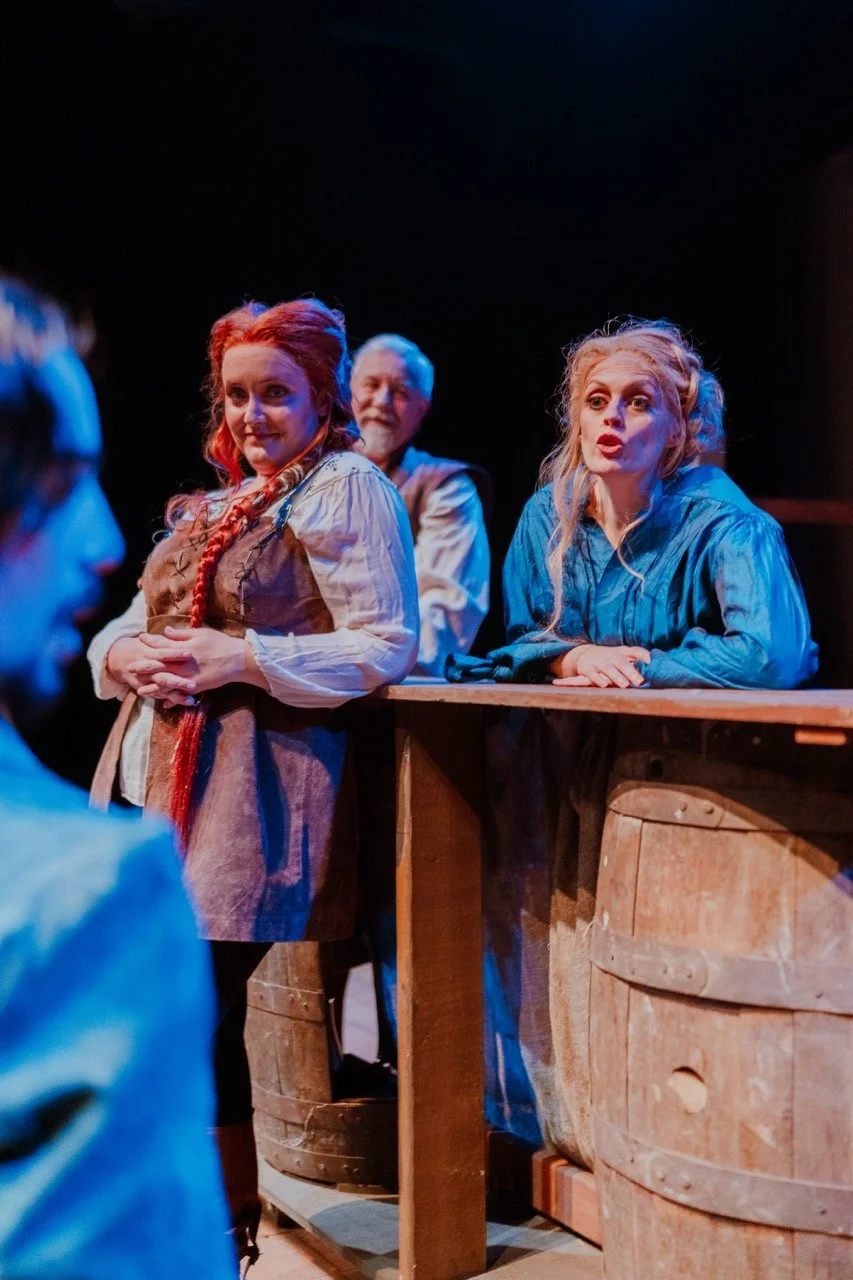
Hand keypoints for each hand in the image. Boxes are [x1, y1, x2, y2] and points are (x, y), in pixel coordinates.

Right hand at [106, 634, 196, 708]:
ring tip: (192, 700)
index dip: (175, 654)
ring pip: (163, 690)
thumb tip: (171, 630)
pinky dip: (174, 700)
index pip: (163, 654)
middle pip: (164, 677)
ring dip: (177, 695)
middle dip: (178, 682)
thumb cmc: (141, 646)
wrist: (119, 658)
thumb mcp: (149, 641)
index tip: (189, 654)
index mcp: (149, 654)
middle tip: (193, 685)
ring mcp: (148, 682)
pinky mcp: (150, 690)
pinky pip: (163, 696)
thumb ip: (162, 639)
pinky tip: (189, 702)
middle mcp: (148, 670)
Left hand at [130, 625, 256, 698]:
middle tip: (131, 668)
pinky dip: (171, 699)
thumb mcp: (200, 633)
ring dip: (152, 688)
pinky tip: (163, 703)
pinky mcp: (195, 688)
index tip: (140, 638)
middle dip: (143, 667)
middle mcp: (181, 664)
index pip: (161, 644)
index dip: (149, 641)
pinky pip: (179, 695)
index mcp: (182, 649)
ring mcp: (187, 677)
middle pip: (157, 666)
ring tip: (140, 691)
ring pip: (165, 683)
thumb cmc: (220, 643)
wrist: (238, 660)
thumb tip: (165, 631)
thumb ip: (181, 634)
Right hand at [550, 644, 650, 688]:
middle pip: (621, 662)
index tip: (652, 662)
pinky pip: (592, 674)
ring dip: (616, 676)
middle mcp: (610, 655)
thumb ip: (637, 659)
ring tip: (625, 685)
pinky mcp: (587, 669)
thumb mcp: (623, 655)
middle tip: (640, 681)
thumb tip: (653, 665)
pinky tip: (604, 685)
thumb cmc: (610, 658)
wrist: (585, 654)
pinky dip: (598, 679)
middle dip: (631, 671)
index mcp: (622, 651)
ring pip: (608, 668)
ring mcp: (599, 661)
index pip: (635, 651)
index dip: (643, 655)